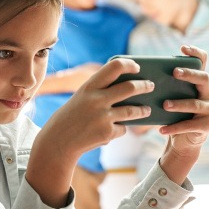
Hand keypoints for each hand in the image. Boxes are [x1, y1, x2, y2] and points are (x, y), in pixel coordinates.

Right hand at [38, 57, 152, 161]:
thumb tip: (129, 89)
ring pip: (132, 111)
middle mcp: (97, 100)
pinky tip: (110, 132)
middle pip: (130, 88)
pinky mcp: (107, 133)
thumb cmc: (70, 118)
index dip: (129, 65)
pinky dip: (119, 130)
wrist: (57, 143)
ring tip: (147, 110)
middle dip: (144, 86)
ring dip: (142, 110)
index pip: (114, 67)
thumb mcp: (80, 99)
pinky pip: (122, 129)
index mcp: (89, 87)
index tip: (137, 67)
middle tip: (150, 86)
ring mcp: (103, 117)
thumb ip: (99, 93)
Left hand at [156, 46, 208, 183]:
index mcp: (198, 83)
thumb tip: (135, 75)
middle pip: (204, 78)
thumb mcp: (167, 97)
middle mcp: (207, 93)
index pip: (203, 62)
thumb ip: (161, 85)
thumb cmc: (172, 114)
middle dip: (189, 74)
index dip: (196, 53)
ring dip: (180, 104)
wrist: (181, 140)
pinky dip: (175, 127)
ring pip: (196, 104)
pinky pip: (190, 126)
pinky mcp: (205, 126)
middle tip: (174, 72)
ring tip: (165, 104)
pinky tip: (161, 129)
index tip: (183, 47)